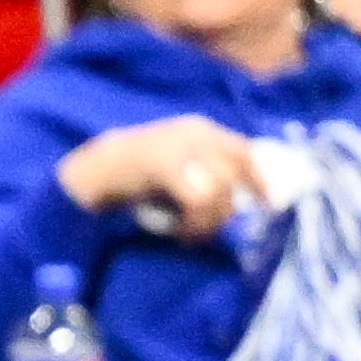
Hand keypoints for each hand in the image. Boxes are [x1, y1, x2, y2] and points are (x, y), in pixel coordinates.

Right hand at [54, 110, 264, 231]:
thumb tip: (245, 193)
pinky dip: (196, 222)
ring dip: (212, 219)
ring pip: (221, 188)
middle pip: (237, 170)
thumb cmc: (136, 173)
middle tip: (219, 225)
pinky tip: (183, 232)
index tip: (268, 205)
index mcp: (200, 129)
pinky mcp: (164, 163)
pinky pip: (199, 199)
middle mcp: (194, 132)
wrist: (91, 171)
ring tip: (193, 232)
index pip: (245, 150)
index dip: (261, 179)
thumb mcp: (178, 163)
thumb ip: (207, 168)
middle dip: (232, 204)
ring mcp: (178, 145)